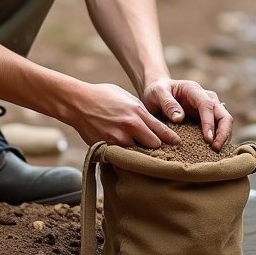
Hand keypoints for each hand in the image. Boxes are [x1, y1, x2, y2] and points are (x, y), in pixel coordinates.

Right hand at [65, 83, 182, 147]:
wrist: (78, 102)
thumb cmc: (102, 96)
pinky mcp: (107, 147)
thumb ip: (140, 111)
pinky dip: (124, 158)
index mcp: (137, 112)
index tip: (177, 144)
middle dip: (156, 148)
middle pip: (154, 145)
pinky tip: (127, 158)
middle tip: (158, 151)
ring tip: (144, 158)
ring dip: (140, 155)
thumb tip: (151, 123)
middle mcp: (130, 127)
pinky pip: (121, 157)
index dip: (171, 139)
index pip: (161, 130)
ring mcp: (118, 139)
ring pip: (138, 154)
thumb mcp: (126, 97)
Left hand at [141, 78, 233, 149]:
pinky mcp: (208, 118)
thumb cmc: (157, 91)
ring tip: (215, 152)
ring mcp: (210, 108)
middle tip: (216, 149)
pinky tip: (212, 150)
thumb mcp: (157, 93)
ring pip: (225, 122)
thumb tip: (179, 118)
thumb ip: (167, 103)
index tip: (208, 139)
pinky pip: (219, 128)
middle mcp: (206, 98)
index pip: (207, 105)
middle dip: (223, 132)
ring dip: (223, 137)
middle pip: (223, 115)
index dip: (209, 123)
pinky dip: (218, 139)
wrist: (159, 91)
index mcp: (194, 90)